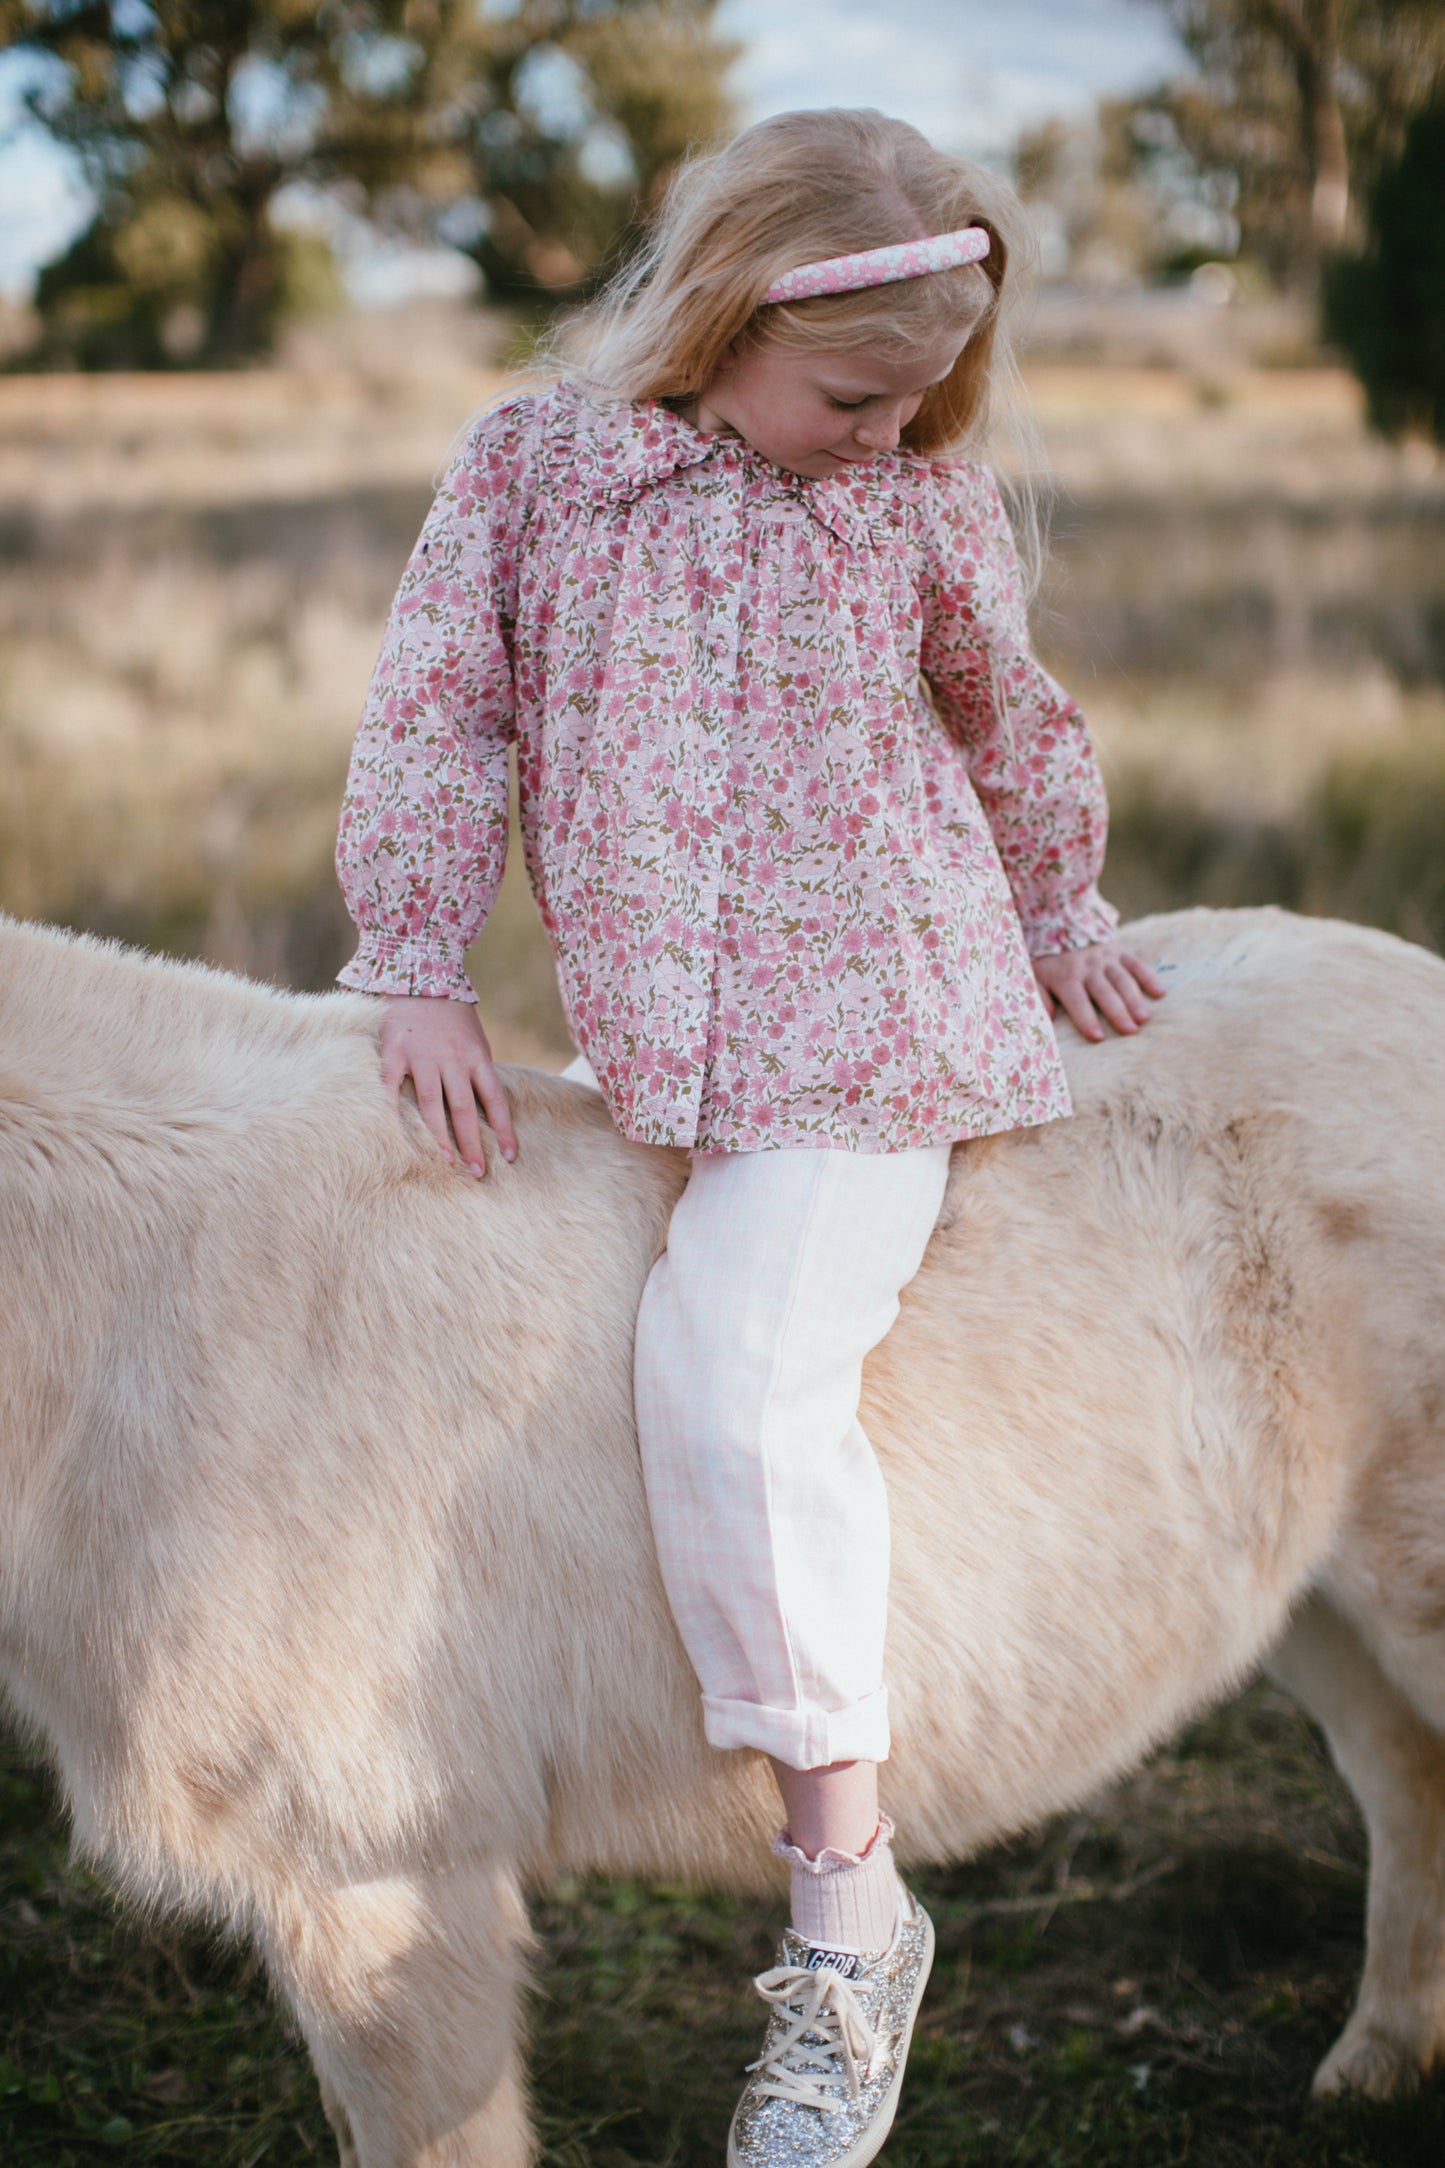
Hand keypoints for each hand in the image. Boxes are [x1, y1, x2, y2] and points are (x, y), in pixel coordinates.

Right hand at [375, 993, 516, 1177]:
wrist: (421, 976)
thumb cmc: (453, 1015)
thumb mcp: (476, 1041)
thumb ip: (478, 1072)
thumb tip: (486, 1110)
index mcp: (477, 1057)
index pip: (495, 1100)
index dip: (504, 1130)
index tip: (511, 1156)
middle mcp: (451, 1059)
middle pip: (463, 1109)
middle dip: (472, 1144)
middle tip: (478, 1173)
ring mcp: (421, 1057)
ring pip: (430, 1104)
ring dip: (439, 1136)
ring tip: (446, 1162)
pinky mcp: (394, 1052)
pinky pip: (391, 1087)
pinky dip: (393, 1112)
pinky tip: (398, 1136)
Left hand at [1032, 939, 1166, 1042]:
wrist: (1060, 923)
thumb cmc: (1047, 960)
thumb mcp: (1034, 976)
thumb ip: (1039, 997)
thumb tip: (1047, 1018)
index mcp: (1066, 976)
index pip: (1077, 1001)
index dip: (1086, 1019)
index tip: (1098, 1037)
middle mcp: (1088, 967)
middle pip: (1104, 992)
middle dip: (1118, 1012)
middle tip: (1131, 1031)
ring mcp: (1106, 958)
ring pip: (1123, 980)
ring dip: (1134, 998)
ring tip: (1144, 1018)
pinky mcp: (1119, 951)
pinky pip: (1136, 963)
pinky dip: (1149, 977)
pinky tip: (1160, 993)